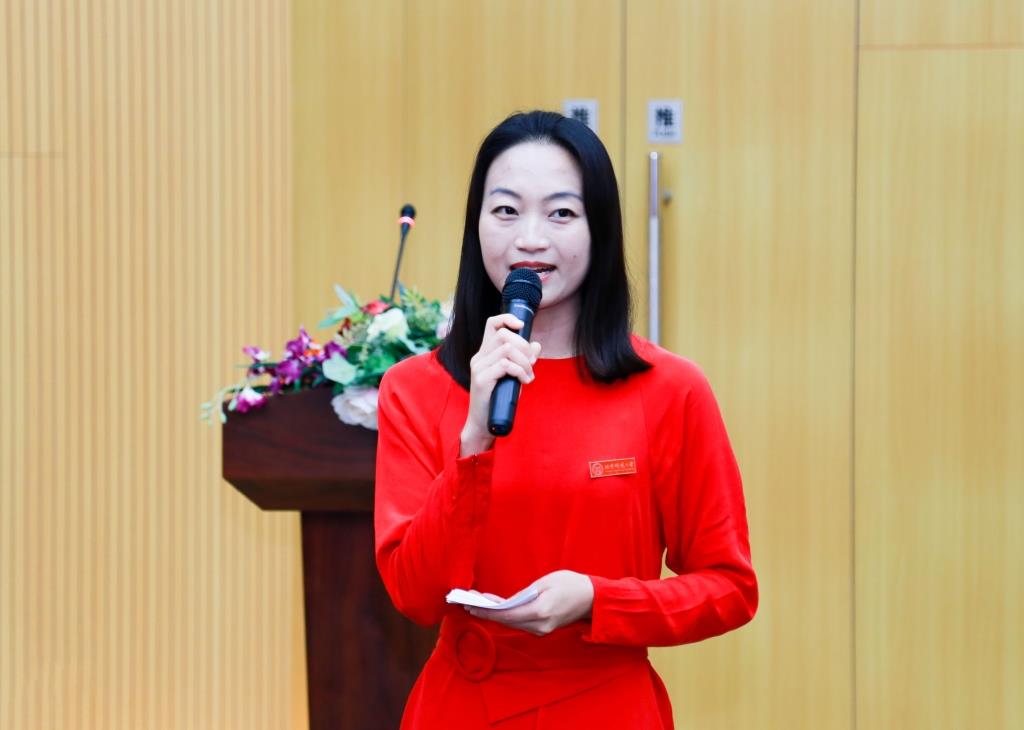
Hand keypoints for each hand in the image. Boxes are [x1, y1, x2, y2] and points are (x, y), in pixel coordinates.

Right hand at [460, 313, 541, 456]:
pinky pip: (505, 365)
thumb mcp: (514, 376)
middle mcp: (479, 358)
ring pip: (507, 349)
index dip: (507, 319)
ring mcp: (478, 368)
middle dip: (524, 346)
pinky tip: (524, 381)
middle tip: (531, 364)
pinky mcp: (482, 380)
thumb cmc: (499, 400)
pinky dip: (520, 371)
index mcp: (484, 354)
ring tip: (528, 376)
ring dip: (525, 362)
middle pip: (504, 335)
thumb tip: (537, 345)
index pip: (492, 324)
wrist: (484, 424)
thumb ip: (524, 360)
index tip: (522, 326)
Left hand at [464, 570, 593, 635]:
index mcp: (540, 611)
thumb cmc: (569, 584)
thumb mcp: (545, 583)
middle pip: (507, 621)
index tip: (471, 605)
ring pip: (511, 623)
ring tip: (476, 605)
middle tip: (467, 604)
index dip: (487, 611)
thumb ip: (524, 594)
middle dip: (486, 613)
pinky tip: (494, 608)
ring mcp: (541, 630)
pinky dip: (505, 616)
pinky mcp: (542, 629)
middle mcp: (539, 625)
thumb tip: (504, 603)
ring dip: (494, 615)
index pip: (507, 614)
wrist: (591, 599)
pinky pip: (519, 623)